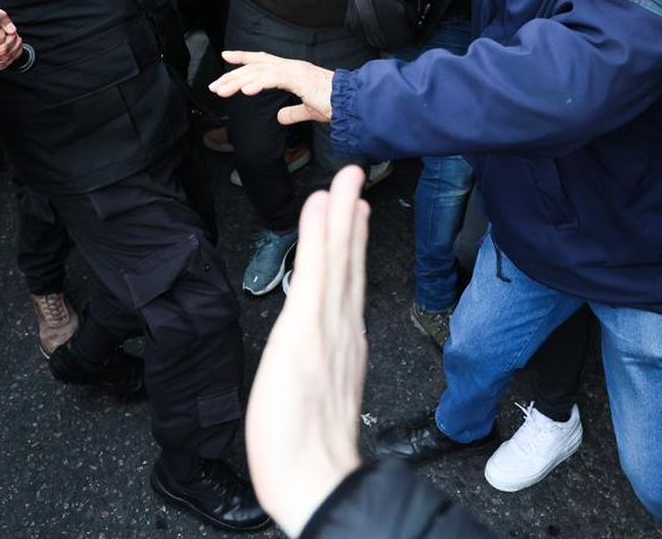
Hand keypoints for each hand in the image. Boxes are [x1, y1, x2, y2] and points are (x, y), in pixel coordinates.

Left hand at [209, 50, 334, 123]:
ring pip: (260, 71)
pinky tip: (246, 90)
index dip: (245, 58)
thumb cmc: (336, 105)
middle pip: (256, 65)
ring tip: (222, 90)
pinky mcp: (300, 79)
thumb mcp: (309, 110)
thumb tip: (280, 117)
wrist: (353, 103)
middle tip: (215, 85)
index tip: (227, 57)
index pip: (264, 61)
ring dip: (238, 81)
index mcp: (294, 71)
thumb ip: (293, 112)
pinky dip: (258, 83)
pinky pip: (274, 79)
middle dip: (233, 75)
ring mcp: (296, 71)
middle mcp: (292, 66)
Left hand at [246, 165, 368, 537]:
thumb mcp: (322, 412)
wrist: (316, 482)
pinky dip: (321, 234)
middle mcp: (343, 331)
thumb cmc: (311, 461)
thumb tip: (323, 376)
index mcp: (345, 349)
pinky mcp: (308, 327)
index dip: (351, 248)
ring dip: (339, 213)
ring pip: (337, 258)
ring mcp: (329, 326)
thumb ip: (326, 385)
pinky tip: (322, 206)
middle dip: (349, 219)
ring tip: (343, 178)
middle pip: (349, 264)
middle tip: (353, 178)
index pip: (348, 287)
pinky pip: (316, 268)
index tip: (352, 214)